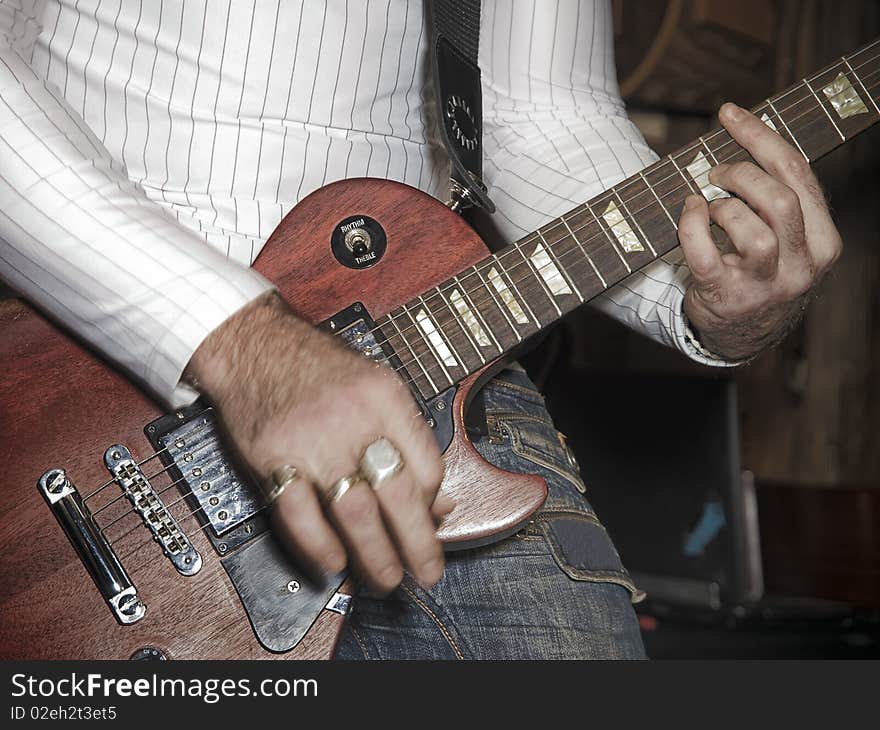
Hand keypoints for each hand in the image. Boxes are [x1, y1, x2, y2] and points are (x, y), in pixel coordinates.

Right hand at [185, 292, 450, 591]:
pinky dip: (319, 547)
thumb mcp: (377, 386)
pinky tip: (334, 563)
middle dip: (417, 545)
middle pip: (397, 494)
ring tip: (386, 579)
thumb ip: (408, 440)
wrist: (254, 344)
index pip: (426, 465)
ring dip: (374, 555)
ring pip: (354, 513)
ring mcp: (310, 441)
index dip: (433, 504)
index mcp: (386, 398)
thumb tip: (438, 502)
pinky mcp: (272, 458)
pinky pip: (299, 515)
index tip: (432, 524)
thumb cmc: (319, 369)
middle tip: (425, 573)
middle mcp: (353, 419)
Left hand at [678, 102, 842, 358]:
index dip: (760, 137)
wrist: (743, 333)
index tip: (730, 114)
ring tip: (708, 204)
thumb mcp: (787, 238)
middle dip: (741, 174)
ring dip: (722, 206)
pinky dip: (692, 225)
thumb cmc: (760, 270)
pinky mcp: (728, 297)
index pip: (798, 173)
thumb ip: (776, 198)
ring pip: (753, 230)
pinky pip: (706, 254)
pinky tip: (689, 211)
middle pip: (779, 200)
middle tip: (715, 173)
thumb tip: (738, 140)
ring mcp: (766, 284)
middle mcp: (802, 264)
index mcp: (823, 241)